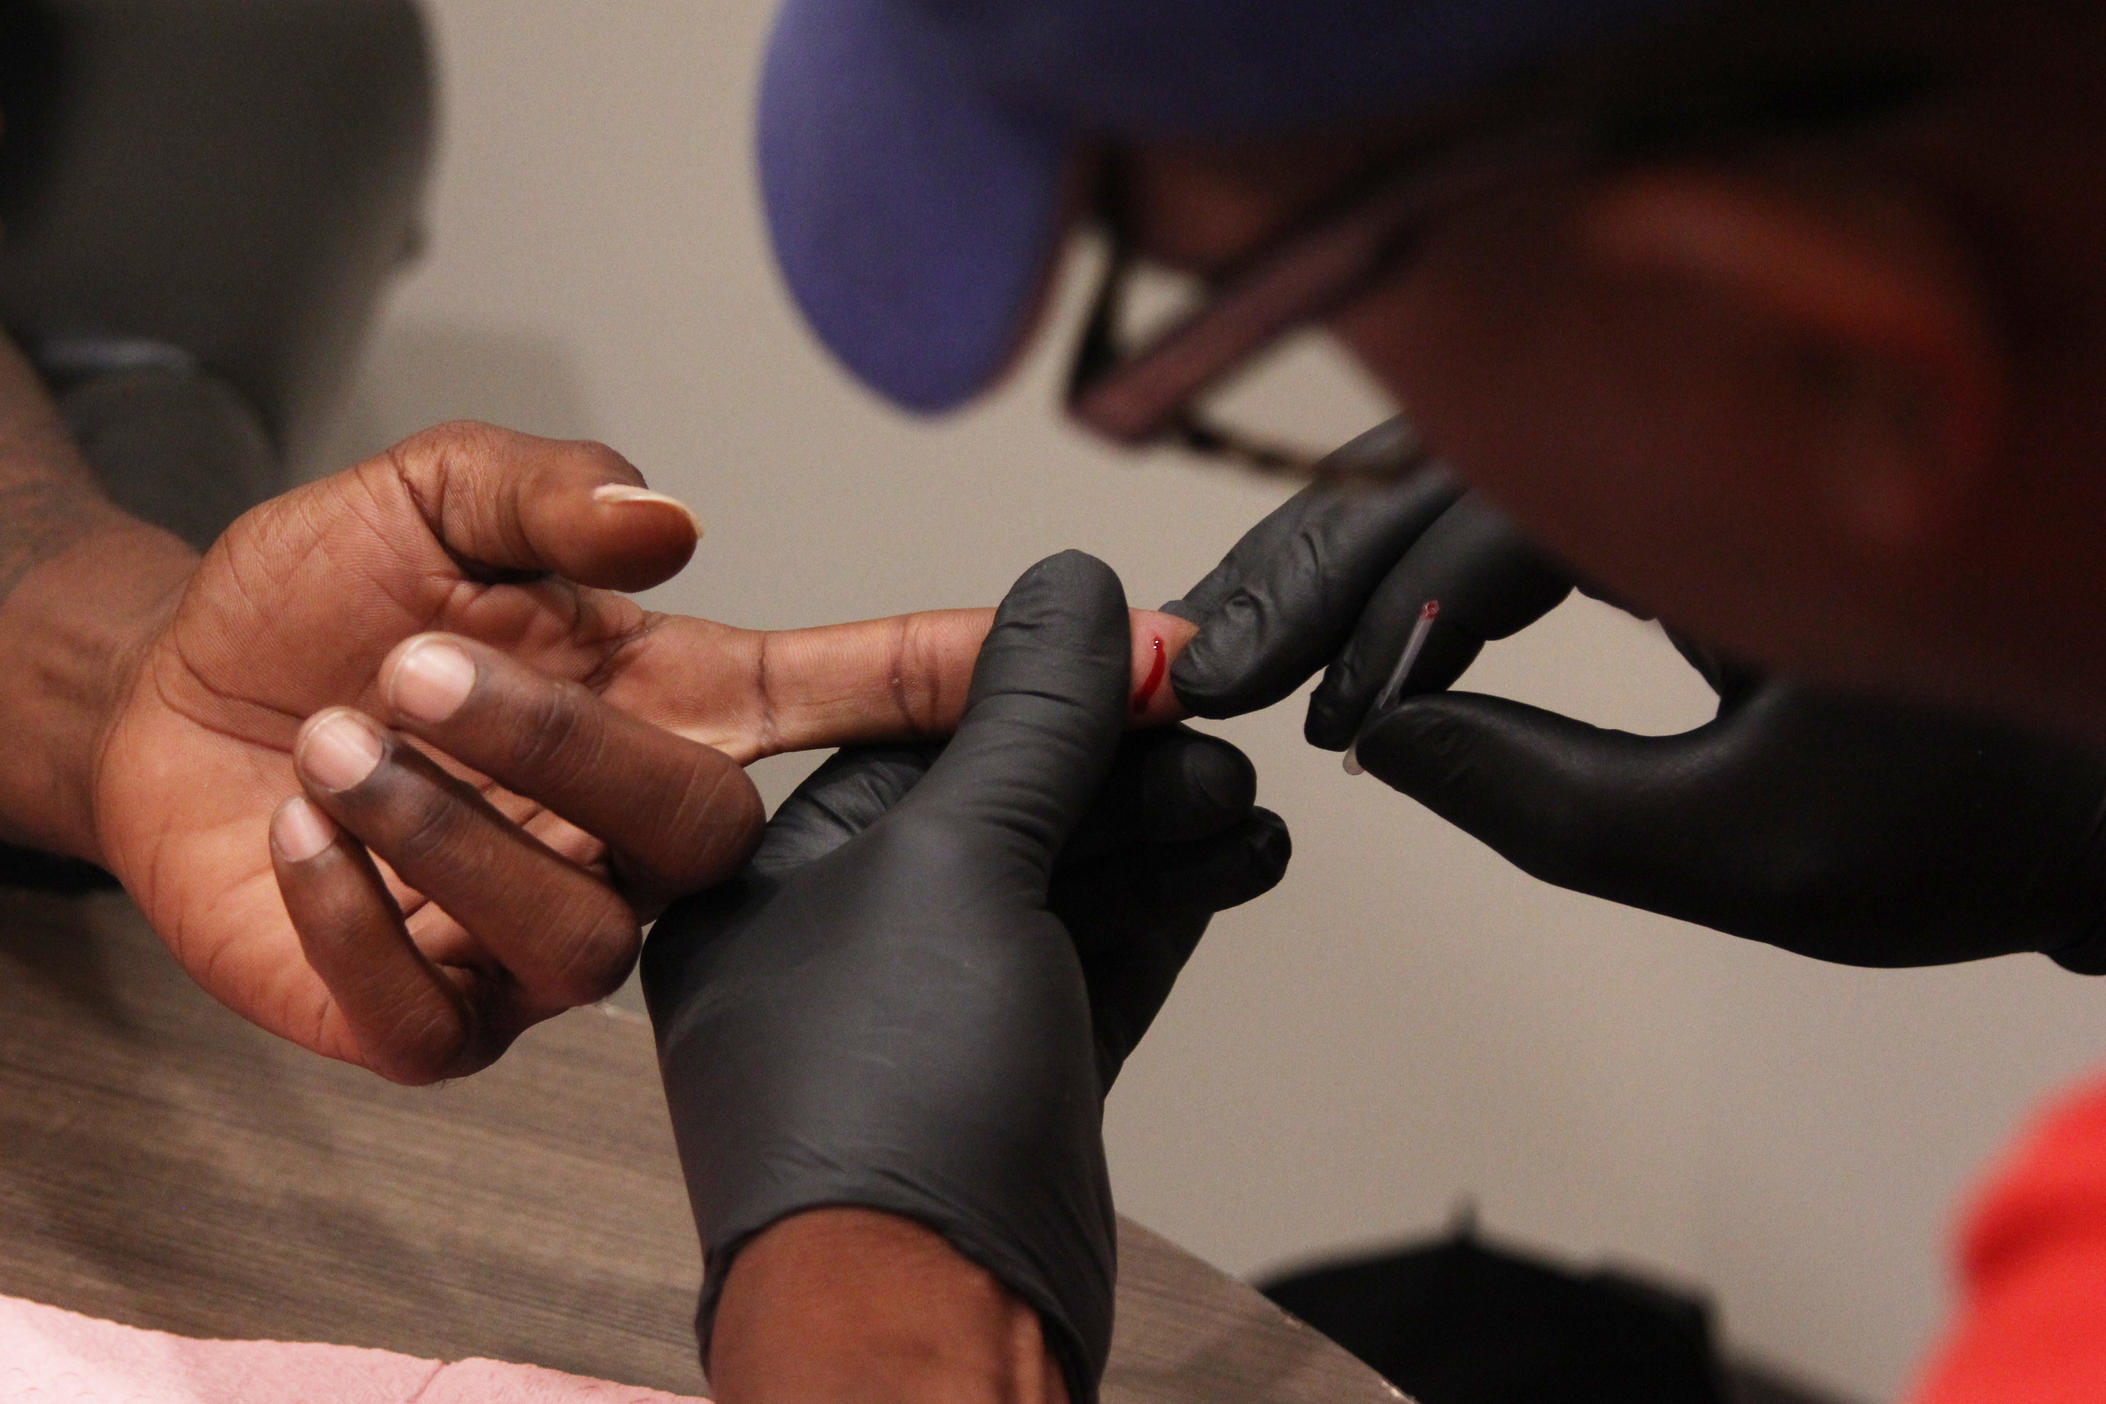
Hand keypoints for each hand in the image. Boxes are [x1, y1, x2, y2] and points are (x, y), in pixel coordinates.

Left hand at [90, 422, 1197, 1083]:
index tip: (1128, 649)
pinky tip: (293, 827)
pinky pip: (437, 1010)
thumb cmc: (322, 595)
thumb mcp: (431, 495)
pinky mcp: (435, 1017)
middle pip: (705, 831)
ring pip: (578, 939)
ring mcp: (544, 938)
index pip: (857, 700)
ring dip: (441, 833)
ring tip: (324, 740)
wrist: (167, 708)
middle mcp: (636, 836)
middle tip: (416, 666)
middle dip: (565, 747)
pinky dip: (353, 916)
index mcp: (673, 705)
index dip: (972, 679)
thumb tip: (670, 522)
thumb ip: (550, 495)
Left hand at [642, 552, 1288, 1402]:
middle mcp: (840, 941)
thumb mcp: (957, 871)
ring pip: (1062, 881)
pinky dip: (1168, 907)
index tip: (1152, 645)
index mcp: (770, 877)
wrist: (932, 1335)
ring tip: (1245, 803)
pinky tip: (1237, 864)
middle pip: (1003, 802)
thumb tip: (1076, 593)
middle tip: (1213, 726)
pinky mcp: (1011, 1079)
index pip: (922, 732)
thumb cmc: (884, 1118)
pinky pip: (1096, 960)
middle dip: (1118, 761)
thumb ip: (1026, 726)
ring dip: (1160, 832)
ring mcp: (929, 1016)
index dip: (1044, 679)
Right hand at [1169, 421, 2105, 970]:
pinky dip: (1414, 570)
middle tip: (1221, 660)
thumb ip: (1540, 800)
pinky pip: (1504, 508)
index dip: (1393, 614)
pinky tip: (1352, 638)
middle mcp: (1698, 440)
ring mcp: (1678, 461)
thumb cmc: (1963, 823)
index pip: (1502, 510)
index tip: (1331, 722)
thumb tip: (1382, 743)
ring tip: (1252, 643)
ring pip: (1463, 473)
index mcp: (1737, 490)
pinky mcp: (1670, 501)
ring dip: (1346, 557)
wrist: (2088, 810)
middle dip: (1321, 562)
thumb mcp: (1739, 847)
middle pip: (1452, 460)